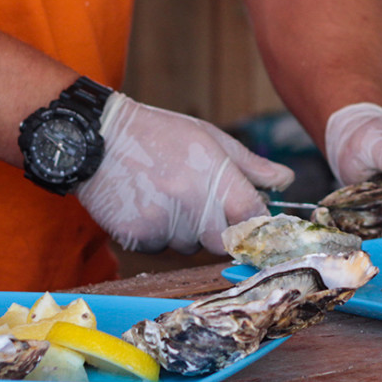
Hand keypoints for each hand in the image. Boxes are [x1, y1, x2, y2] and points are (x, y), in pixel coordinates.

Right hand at [75, 93, 292, 253]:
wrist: (97, 137)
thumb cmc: (158, 134)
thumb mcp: (209, 137)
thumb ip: (249, 164)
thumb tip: (285, 180)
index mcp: (216, 177)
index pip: (252, 218)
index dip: (254, 221)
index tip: (249, 219)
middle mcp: (192, 204)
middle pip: (222, 241)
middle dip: (217, 228)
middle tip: (197, 200)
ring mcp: (164, 224)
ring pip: (188, 246)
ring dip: (184, 230)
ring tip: (163, 193)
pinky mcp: (137, 238)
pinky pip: (158, 247)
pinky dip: (156, 232)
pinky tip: (143, 203)